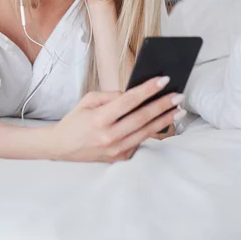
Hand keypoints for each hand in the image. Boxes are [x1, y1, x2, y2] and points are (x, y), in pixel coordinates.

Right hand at [50, 77, 182, 163]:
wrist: (61, 148)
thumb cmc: (75, 121)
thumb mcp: (87, 101)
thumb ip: (110, 96)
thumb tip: (132, 94)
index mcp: (99, 118)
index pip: (129, 101)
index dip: (147, 90)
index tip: (163, 80)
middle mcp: (109, 136)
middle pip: (142, 118)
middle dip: (163, 105)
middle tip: (179, 96)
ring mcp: (115, 150)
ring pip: (146, 132)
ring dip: (164, 120)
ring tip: (177, 110)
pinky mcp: (119, 159)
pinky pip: (139, 142)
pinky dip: (150, 131)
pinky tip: (160, 122)